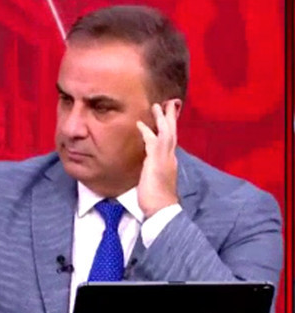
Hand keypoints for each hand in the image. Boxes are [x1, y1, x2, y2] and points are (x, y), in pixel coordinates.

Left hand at [136, 100, 179, 218]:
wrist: (162, 210)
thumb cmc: (158, 200)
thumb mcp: (157, 181)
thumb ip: (155, 171)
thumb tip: (150, 166)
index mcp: (170, 162)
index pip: (171, 140)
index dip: (169, 128)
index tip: (167, 117)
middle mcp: (170, 158)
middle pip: (172, 132)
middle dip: (171, 117)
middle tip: (170, 102)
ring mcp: (164, 159)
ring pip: (166, 133)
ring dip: (162, 119)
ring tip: (156, 105)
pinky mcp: (156, 162)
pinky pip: (153, 142)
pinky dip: (148, 132)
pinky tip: (140, 124)